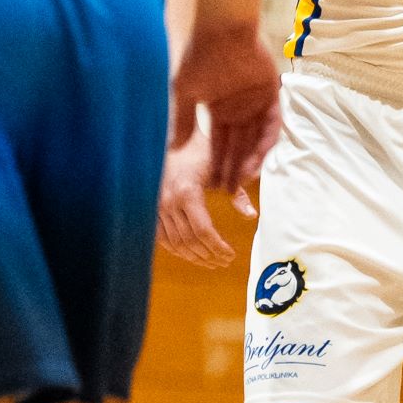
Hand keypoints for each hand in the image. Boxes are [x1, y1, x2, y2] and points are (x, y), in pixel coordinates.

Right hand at [158, 123, 253, 266]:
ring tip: (211, 262)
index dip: (217, 247)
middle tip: (224, 261)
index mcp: (187, 191)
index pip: (203, 231)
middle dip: (209, 255)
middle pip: (189, 241)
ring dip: (194, 256)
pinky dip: (177, 249)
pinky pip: (161, 237)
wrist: (170, 140)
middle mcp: (168, 201)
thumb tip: (251, 215)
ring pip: (175, 243)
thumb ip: (237, 193)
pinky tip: (191, 254)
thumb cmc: (199, 152)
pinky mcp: (150, 209)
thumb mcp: (221, 168)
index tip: (230, 255)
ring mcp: (156, 206)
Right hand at [170, 18, 282, 191]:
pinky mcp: (272, 94)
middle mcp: (238, 109)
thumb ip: (183, 120)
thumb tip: (173, 148)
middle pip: (239, 145)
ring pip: (256, 138)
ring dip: (251, 158)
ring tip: (245, 178)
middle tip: (231, 191)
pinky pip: (273, 122)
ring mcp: (256, 102)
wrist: (222, 32)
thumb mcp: (185, 93)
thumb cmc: (200, 58)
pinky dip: (267, 140)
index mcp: (218, 109)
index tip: (215, 185)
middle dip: (235, 168)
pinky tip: (259, 157)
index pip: (220, 143)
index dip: (218, 163)